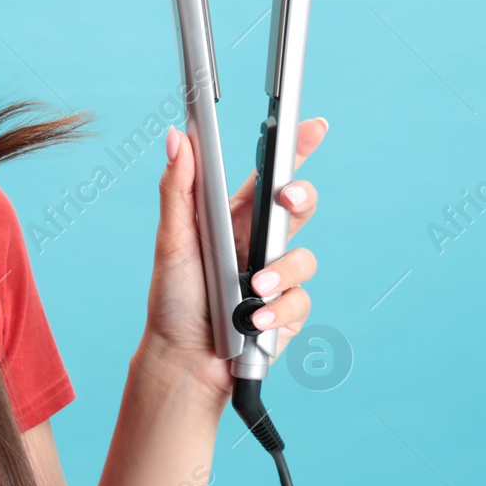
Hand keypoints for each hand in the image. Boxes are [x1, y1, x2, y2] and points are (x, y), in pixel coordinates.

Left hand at [139, 117, 326, 405]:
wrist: (183, 360)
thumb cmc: (173, 300)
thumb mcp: (172, 241)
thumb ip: (178, 188)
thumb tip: (176, 136)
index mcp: (235, 219)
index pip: (268, 176)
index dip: (294, 148)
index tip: (313, 125)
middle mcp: (260, 243)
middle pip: (298, 207)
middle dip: (300, 196)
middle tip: (286, 198)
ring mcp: (277, 277)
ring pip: (304, 258)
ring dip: (280, 272)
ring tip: (253, 288)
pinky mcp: (288, 312)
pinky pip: (300, 301)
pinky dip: (278, 310)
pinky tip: (254, 321)